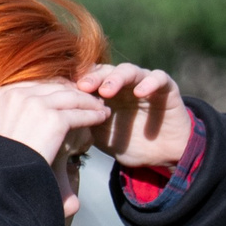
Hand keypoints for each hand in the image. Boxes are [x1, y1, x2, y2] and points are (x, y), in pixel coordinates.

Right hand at [0, 81, 110, 218]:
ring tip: (100, 108)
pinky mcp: (53, 120)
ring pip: (70, 97)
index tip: (65, 97)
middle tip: (88, 100)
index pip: (33, 85)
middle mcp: (16, 94)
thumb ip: (0, 125)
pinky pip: (79, 114)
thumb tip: (10, 132)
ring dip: (88, 102)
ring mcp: (36, 105)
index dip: (53, 90)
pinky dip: (92, 115)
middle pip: (53, 86)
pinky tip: (101, 118)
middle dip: (73, 92)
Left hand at [77, 63, 192, 168]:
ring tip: (107, 91)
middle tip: (83, 87)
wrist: (161, 156)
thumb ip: (84, 121)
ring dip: (116, 78)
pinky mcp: (166, 87)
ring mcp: (145, 82)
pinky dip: (149, 82)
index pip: (89, 79)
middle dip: (93, 78)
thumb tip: (58, 115)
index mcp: (105, 91)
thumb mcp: (100, 134)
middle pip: (106, 71)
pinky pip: (159, 77)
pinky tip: (140, 92)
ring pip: (129, 70)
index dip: (78, 83)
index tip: (66, 93)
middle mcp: (124, 83)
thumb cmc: (128, 143)